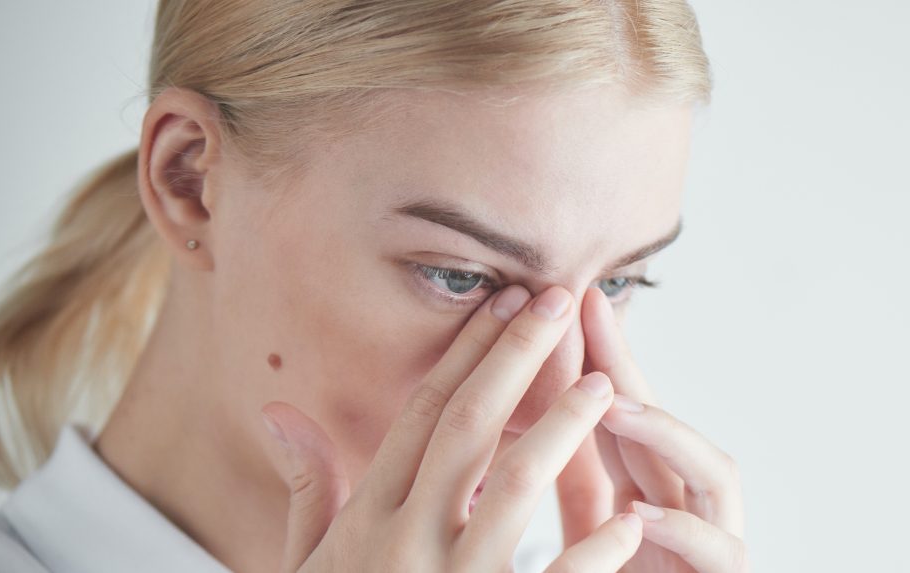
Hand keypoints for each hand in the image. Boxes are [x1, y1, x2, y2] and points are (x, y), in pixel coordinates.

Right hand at [261, 285, 644, 572]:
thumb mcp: (307, 564)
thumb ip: (307, 488)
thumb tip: (280, 412)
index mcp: (369, 516)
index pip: (423, 413)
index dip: (467, 351)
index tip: (504, 302)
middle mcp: (404, 539)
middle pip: (467, 427)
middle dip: (514, 357)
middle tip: (556, 299)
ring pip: (509, 486)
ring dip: (559, 430)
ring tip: (604, 385)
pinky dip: (591, 556)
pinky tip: (628, 524)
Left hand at [555, 287, 748, 572]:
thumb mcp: (580, 534)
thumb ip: (560, 480)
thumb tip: (499, 423)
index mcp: (641, 488)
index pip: (613, 411)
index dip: (584, 357)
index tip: (548, 306)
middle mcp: (682, 505)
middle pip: (660, 423)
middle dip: (623, 362)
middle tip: (585, 306)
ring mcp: (712, 543)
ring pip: (713, 473)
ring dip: (666, 432)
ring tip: (616, 405)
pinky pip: (719, 553)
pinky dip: (685, 532)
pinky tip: (643, 514)